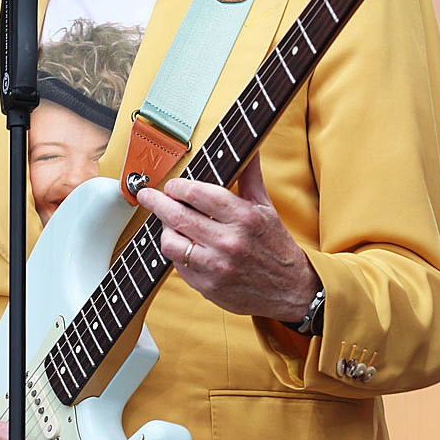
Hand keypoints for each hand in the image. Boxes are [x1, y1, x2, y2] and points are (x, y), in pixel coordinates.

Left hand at [136, 158, 321, 321]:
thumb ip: (250, 177)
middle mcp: (229, 242)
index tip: (172, 185)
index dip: (177, 186)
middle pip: (177, 216)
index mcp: (244, 217)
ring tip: (171, 224)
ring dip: (165, 230)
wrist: (292, 289)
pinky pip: (177, 264)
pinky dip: (175, 253)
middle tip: (147, 196)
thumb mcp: (266, 208)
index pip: (197, 193)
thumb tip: (248, 149)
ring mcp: (217, 266)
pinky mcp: (208, 286)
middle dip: (156, 202)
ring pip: (170, 242)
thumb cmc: (276, 245)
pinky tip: (184, 246)